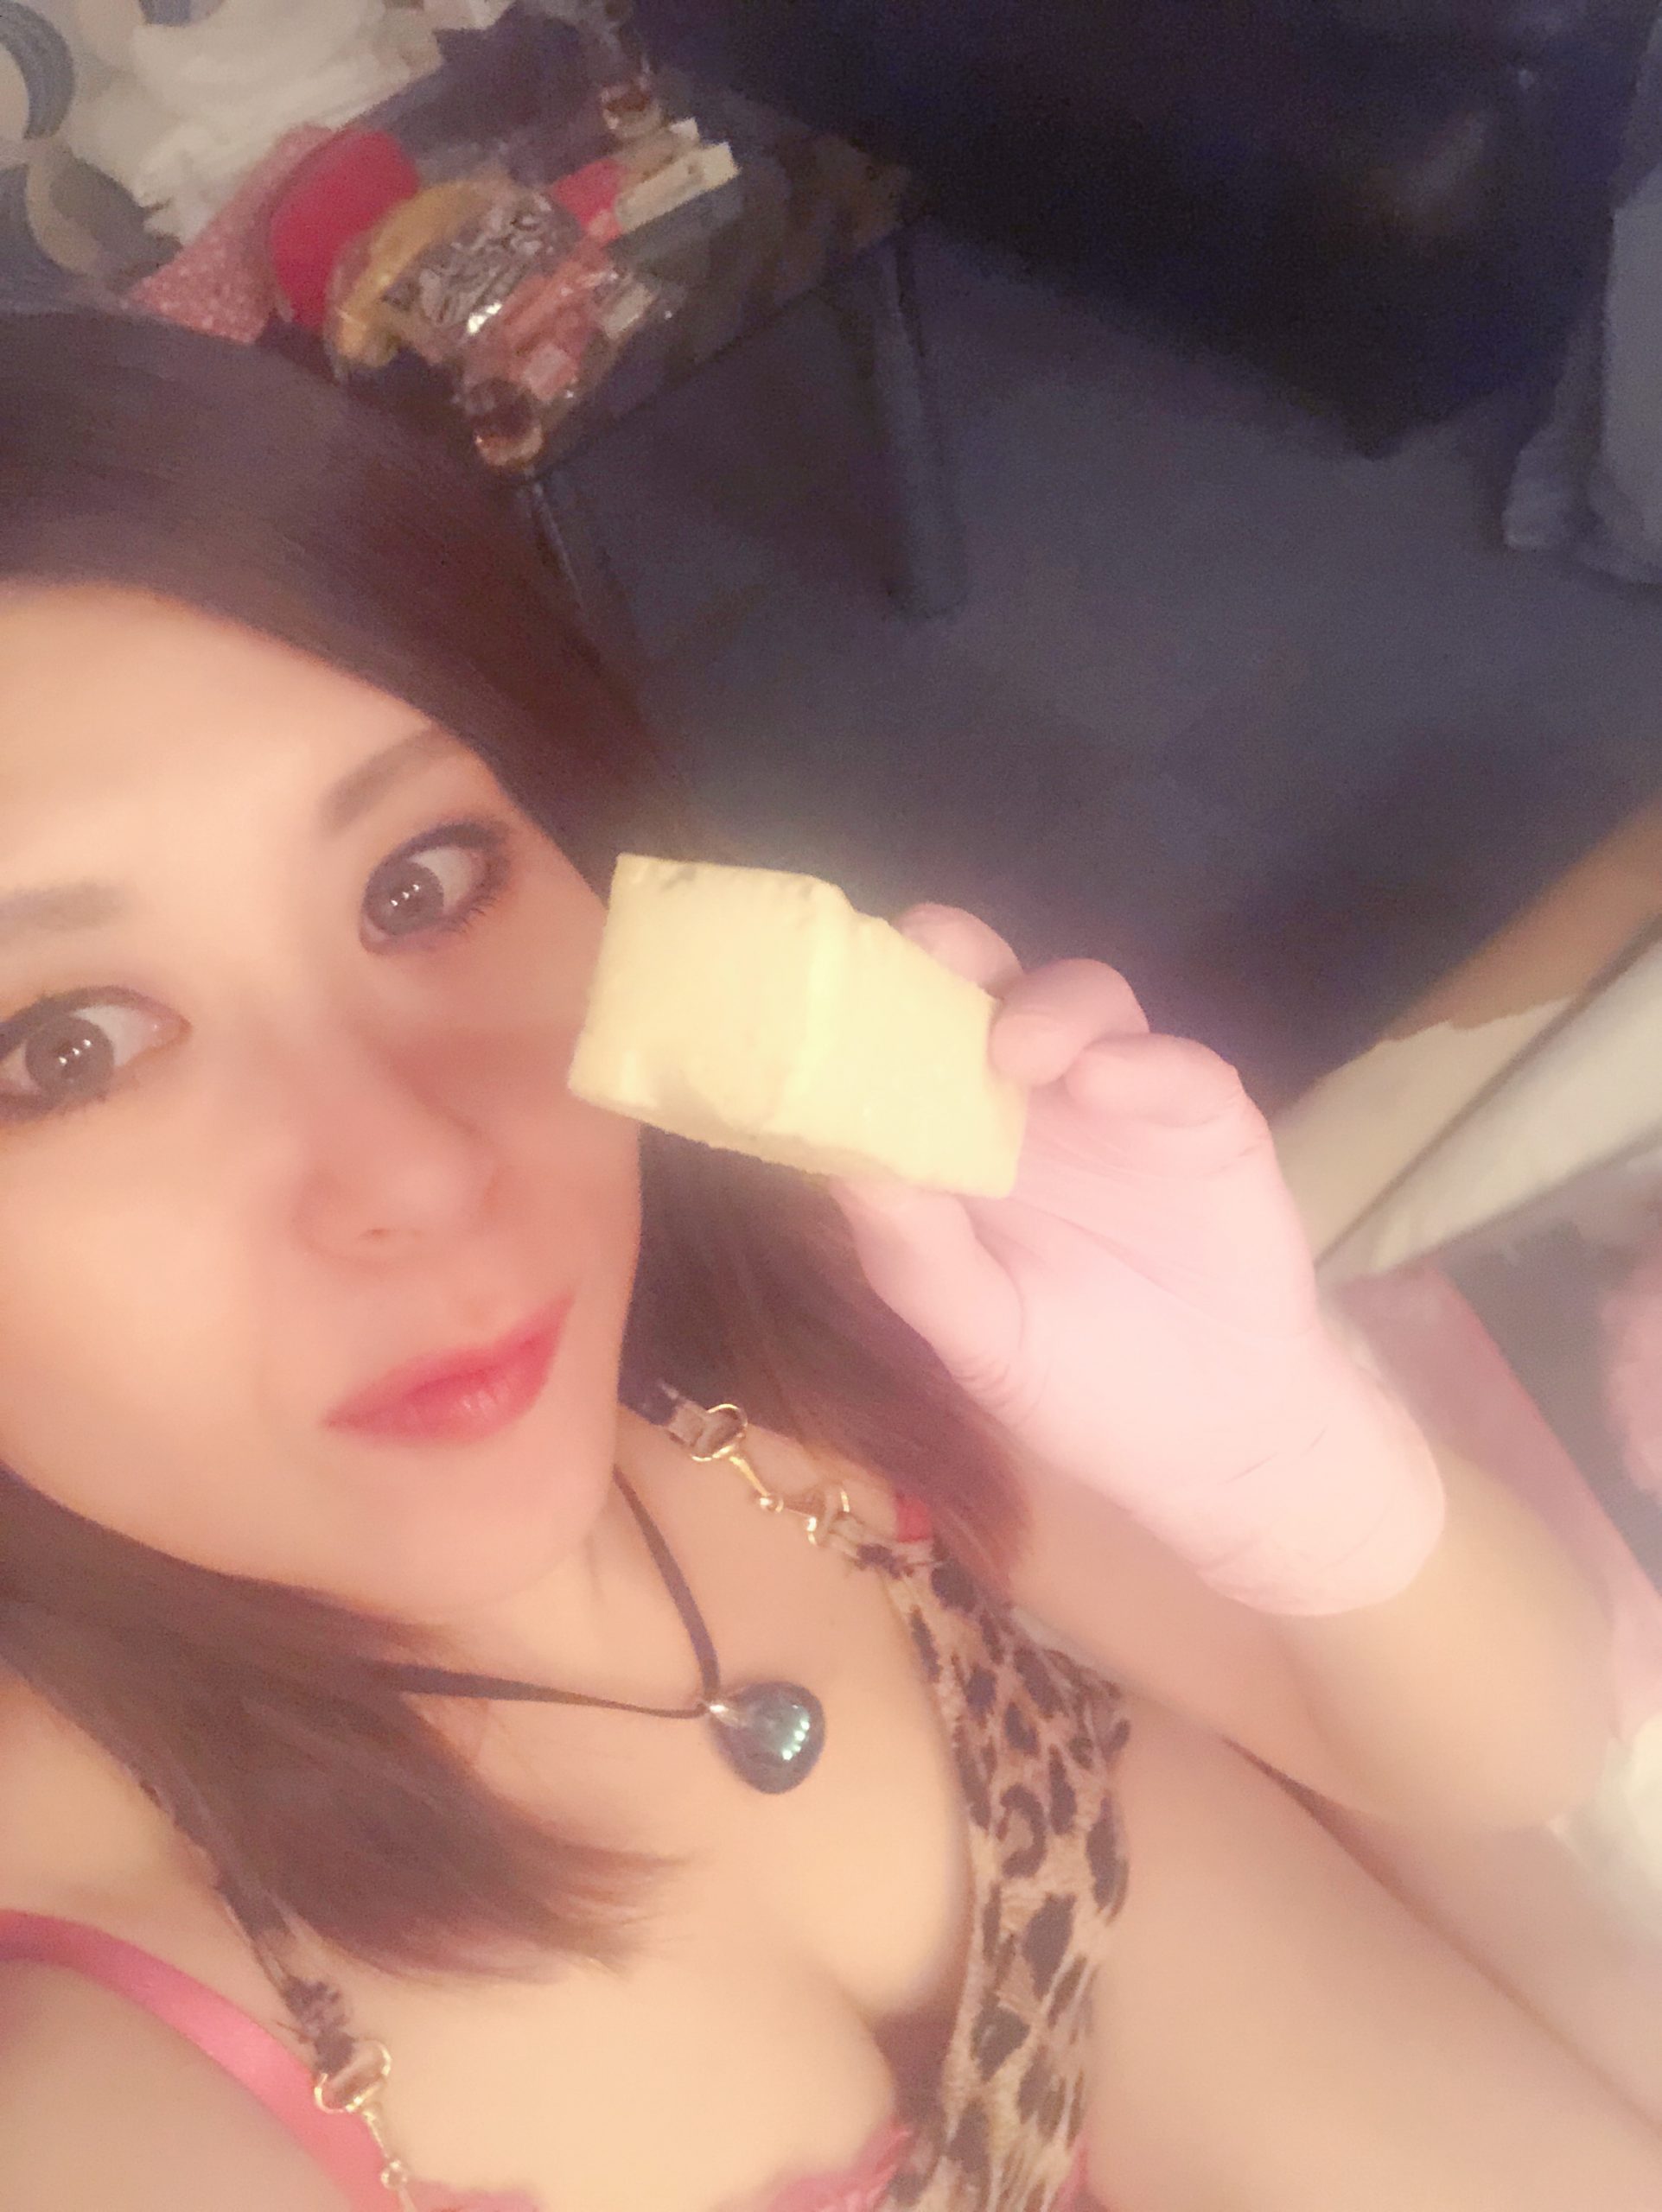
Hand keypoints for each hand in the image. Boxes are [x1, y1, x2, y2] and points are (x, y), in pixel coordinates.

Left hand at [832, 907, 1442, 1612]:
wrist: (1211, 1439)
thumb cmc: (1075, 1382)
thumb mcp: (978, 1334)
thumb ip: (914, 1253)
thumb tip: (842, 1167)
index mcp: (957, 1136)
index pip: (906, 1039)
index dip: (870, 997)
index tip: (826, 979)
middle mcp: (1035, 1100)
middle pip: (992, 986)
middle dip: (953, 953)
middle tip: (921, 949)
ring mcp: (1124, 1101)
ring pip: (1088, 1002)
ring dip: (1046, 1008)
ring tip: (1013, 1049)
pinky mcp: (1208, 1122)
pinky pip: (1180, 1069)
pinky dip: (1140, 1064)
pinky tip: (1099, 1082)